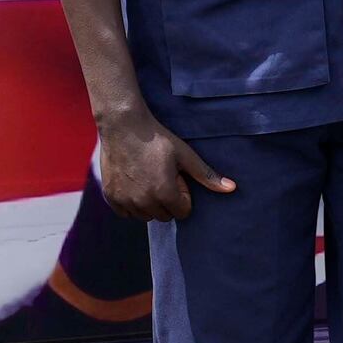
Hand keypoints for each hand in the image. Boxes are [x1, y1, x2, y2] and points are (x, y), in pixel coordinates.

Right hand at [94, 100, 239, 222]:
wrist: (123, 126)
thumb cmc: (157, 139)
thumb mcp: (185, 155)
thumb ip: (207, 176)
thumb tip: (232, 189)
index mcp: (164, 193)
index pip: (182, 212)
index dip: (182, 194)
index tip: (175, 177)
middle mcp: (143, 202)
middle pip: (164, 216)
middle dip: (167, 201)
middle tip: (161, 176)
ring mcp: (125, 201)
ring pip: (145, 216)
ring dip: (149, 204)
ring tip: (147, 178)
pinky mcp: (110, 197)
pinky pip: (126, 213)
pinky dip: (131, 203)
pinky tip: (133, 183)